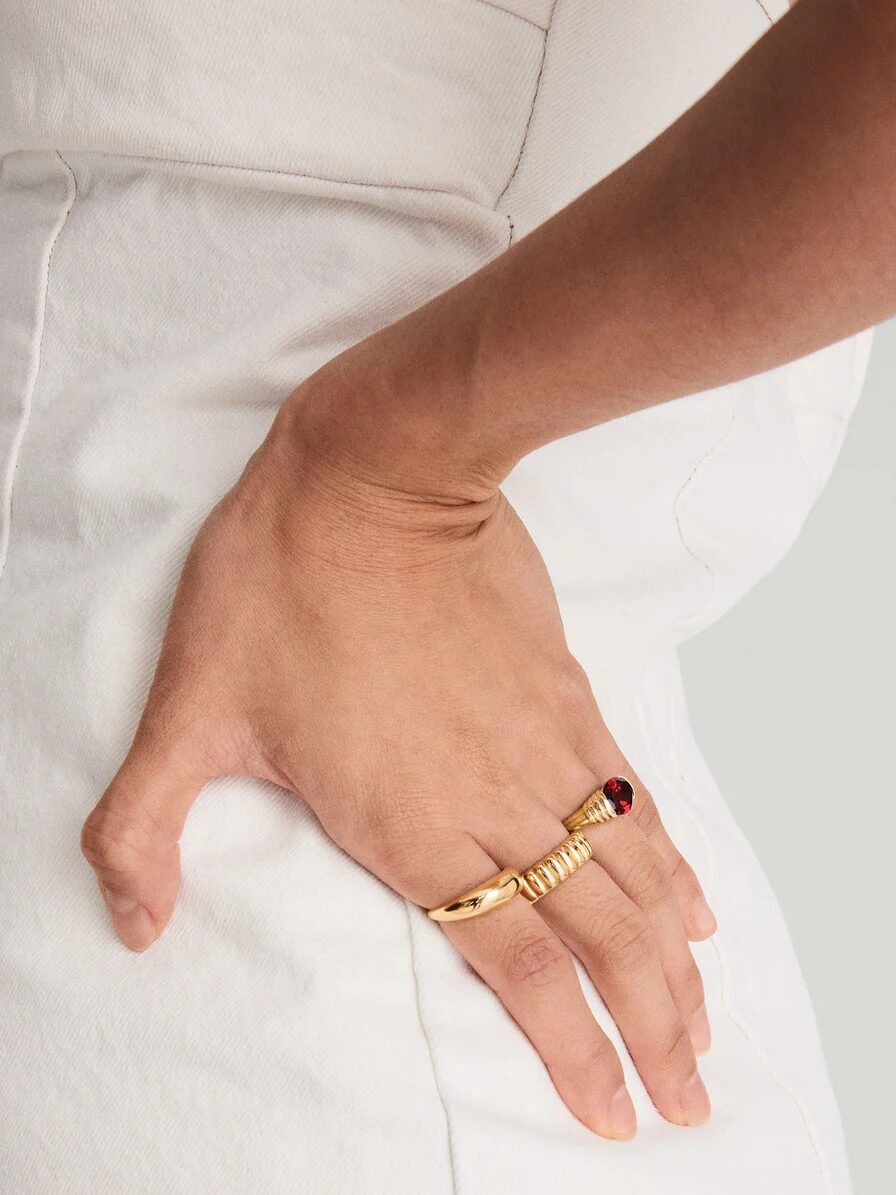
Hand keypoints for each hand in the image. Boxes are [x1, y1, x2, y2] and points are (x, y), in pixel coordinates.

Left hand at [81, 362, 716, 1140]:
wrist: (379, 469)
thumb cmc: (282, 581)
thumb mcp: (186, 707)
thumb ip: (141, 828)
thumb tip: (131, 927)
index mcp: (411, 822)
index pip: (514, 964)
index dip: (571, 1050)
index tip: (614, 1113)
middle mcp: (495, 799)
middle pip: (597, 940)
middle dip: (650, 1032)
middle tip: (690, 1100)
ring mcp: (543, 747)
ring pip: (630, 882)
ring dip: (673, 967)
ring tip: (702, 1028)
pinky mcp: (568, 697)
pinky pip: (635, 805)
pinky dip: (671, 866)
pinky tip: (694, 905)